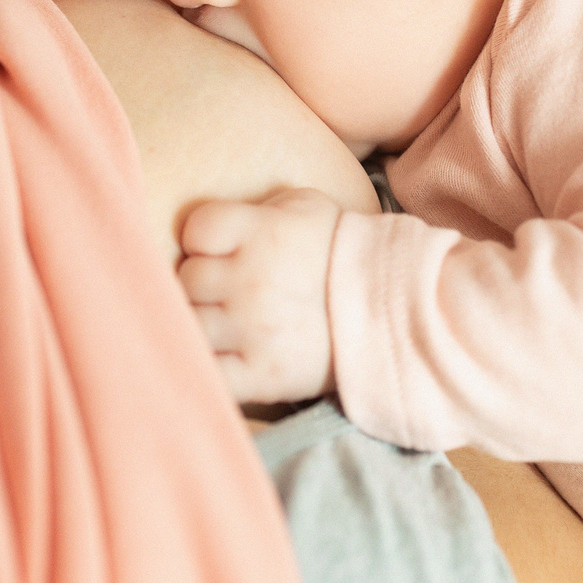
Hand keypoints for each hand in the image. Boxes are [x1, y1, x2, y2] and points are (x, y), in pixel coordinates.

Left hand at [178, 187, 342, 403]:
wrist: (393, 314)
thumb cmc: (341, 254)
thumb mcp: (307, 208)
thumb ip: (257, 208)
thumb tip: (211, 224)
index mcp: (262, 232)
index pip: (196, 229)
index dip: (204, 240)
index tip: (223, 250)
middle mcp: (252, 279)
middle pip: (189, 279)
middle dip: (205, 284)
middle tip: (232, 291)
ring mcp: (254, 330)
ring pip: (191, 325)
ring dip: (206, 325)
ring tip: (233, 324)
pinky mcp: (261, 375)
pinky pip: (207, 372)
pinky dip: (209, 367)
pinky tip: (228, 358)